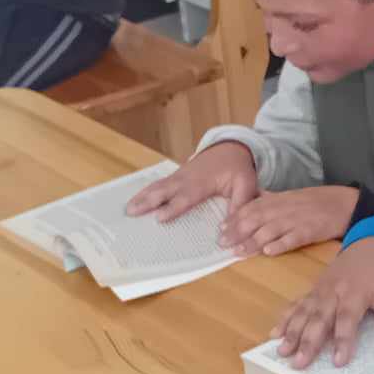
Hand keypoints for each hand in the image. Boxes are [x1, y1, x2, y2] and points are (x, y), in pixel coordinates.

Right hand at [126, 142, 258, 221]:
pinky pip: (158, 184)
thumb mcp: (246, 184)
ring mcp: (179, 176)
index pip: (187, 196)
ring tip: (127, 209)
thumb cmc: (237, 168)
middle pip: (165, 190)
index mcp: (203, 182)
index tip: (159, 217)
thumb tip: (232, 224)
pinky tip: (134, 200)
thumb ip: (240, 203)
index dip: (173, 207)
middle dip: (148, 201)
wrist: (230, 148)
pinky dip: (145, 192)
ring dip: (142, 197)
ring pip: (158, 186)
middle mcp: (187, 178)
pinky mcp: (176, 177)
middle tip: (132, 212)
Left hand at [221, 185, 358, 256]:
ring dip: (253, 242)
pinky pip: (293, 239)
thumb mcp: (292, 195)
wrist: (345, 203)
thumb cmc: (317, 201)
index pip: (251, 208)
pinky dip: (280, 245)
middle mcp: (284, 209)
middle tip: (223, 244)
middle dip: (237, 232)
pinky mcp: (310, 231)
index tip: (220, 230)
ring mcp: (297, 220)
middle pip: (256, 220)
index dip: (234, 220)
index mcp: (279, 199)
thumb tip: (254, 197)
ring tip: (239, 252)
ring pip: (270, 231)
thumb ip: (272, 198)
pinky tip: (268, 252)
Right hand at [272, 238, 373, 368]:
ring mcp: (321, 290)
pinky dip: (285, 318)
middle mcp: (334, 291)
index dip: (343, 340)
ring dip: (291, 332)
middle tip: (298, 363)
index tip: (339, 361)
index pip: (348, 319)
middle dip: (308, 341)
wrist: (373, 239)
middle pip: (319, 318)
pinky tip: (275, 333)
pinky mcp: (315, 289)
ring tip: (281, 351)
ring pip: (303, 312)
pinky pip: (297, 304)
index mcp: (356, 292)